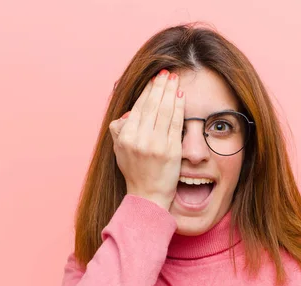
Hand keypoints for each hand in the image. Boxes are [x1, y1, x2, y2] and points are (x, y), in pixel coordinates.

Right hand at [109, 70, 184, 210]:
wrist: (147, 196)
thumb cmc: (135, 173)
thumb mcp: (119, 151)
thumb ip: (119, 131)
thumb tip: (127, 114)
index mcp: (125, 137)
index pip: (138, 107)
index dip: (147, 91)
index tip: (154, 80)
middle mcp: (139, 139)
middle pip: (151, 105)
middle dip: (159, 86)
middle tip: (165, 72)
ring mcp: (155, 144)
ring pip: (164, 111)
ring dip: (169, 92)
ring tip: (174, 79)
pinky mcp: (171, 150)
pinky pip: (175, 123)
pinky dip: (179, 107)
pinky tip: (181, 96)